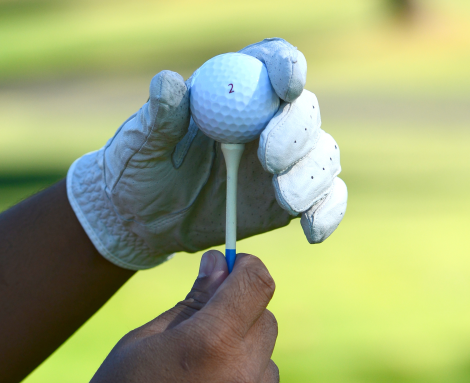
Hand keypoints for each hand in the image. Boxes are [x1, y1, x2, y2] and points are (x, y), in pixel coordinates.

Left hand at [67, 38, 347, 268]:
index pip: (272, 64)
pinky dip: (328, 212)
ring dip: (312, 176)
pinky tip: (311, 231)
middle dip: (296, 132)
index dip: (287, 68)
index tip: (285, 86)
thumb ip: (160, 116)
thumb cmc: (141, 169)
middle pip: (305, 112)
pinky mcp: (291, 199)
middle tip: (268, 158)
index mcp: (235, 92)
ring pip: (323, 155)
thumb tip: (167, 83)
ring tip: (283, 198)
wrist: (146, 220)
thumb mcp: (143, 143)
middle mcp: (268, 122)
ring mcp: (285, 163)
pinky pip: (326, 200)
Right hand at [81, 251, 279, 382]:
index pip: (256, 284)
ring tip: (201, 363)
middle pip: (265, 315)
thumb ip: (193, 300)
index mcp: (210, 344)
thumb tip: (219, 263)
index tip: (231, 266)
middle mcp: (242, 374)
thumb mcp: (146, 339)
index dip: (246, 267)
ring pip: (266, 349)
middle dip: (240, 307)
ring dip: (243, 342)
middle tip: (204, 317)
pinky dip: (246, 371)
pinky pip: (264, 379)